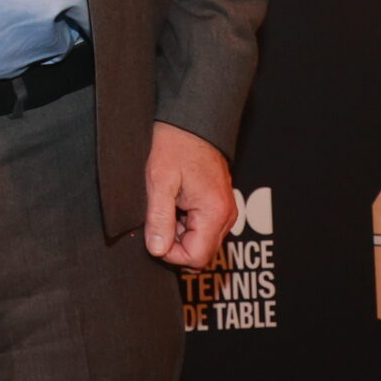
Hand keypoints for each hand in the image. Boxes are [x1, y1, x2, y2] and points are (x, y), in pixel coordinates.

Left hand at [142, 120, 232, 269]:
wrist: (191, 123)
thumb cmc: (175, 147)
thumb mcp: (159, 182)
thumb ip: (159, 218)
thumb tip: (157, 250)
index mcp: (215, 213)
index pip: (196, 258)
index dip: (170, 253)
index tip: (154, 234)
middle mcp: (226, 216)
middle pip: (200, 253)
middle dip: (174, 243)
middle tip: (158, 217)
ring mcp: (225, 211)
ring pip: (200, 241)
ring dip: (179, 232)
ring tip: (166, 205)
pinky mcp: (219, 205)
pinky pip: (203, 227)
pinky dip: (185, 222)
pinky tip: (173, 202)